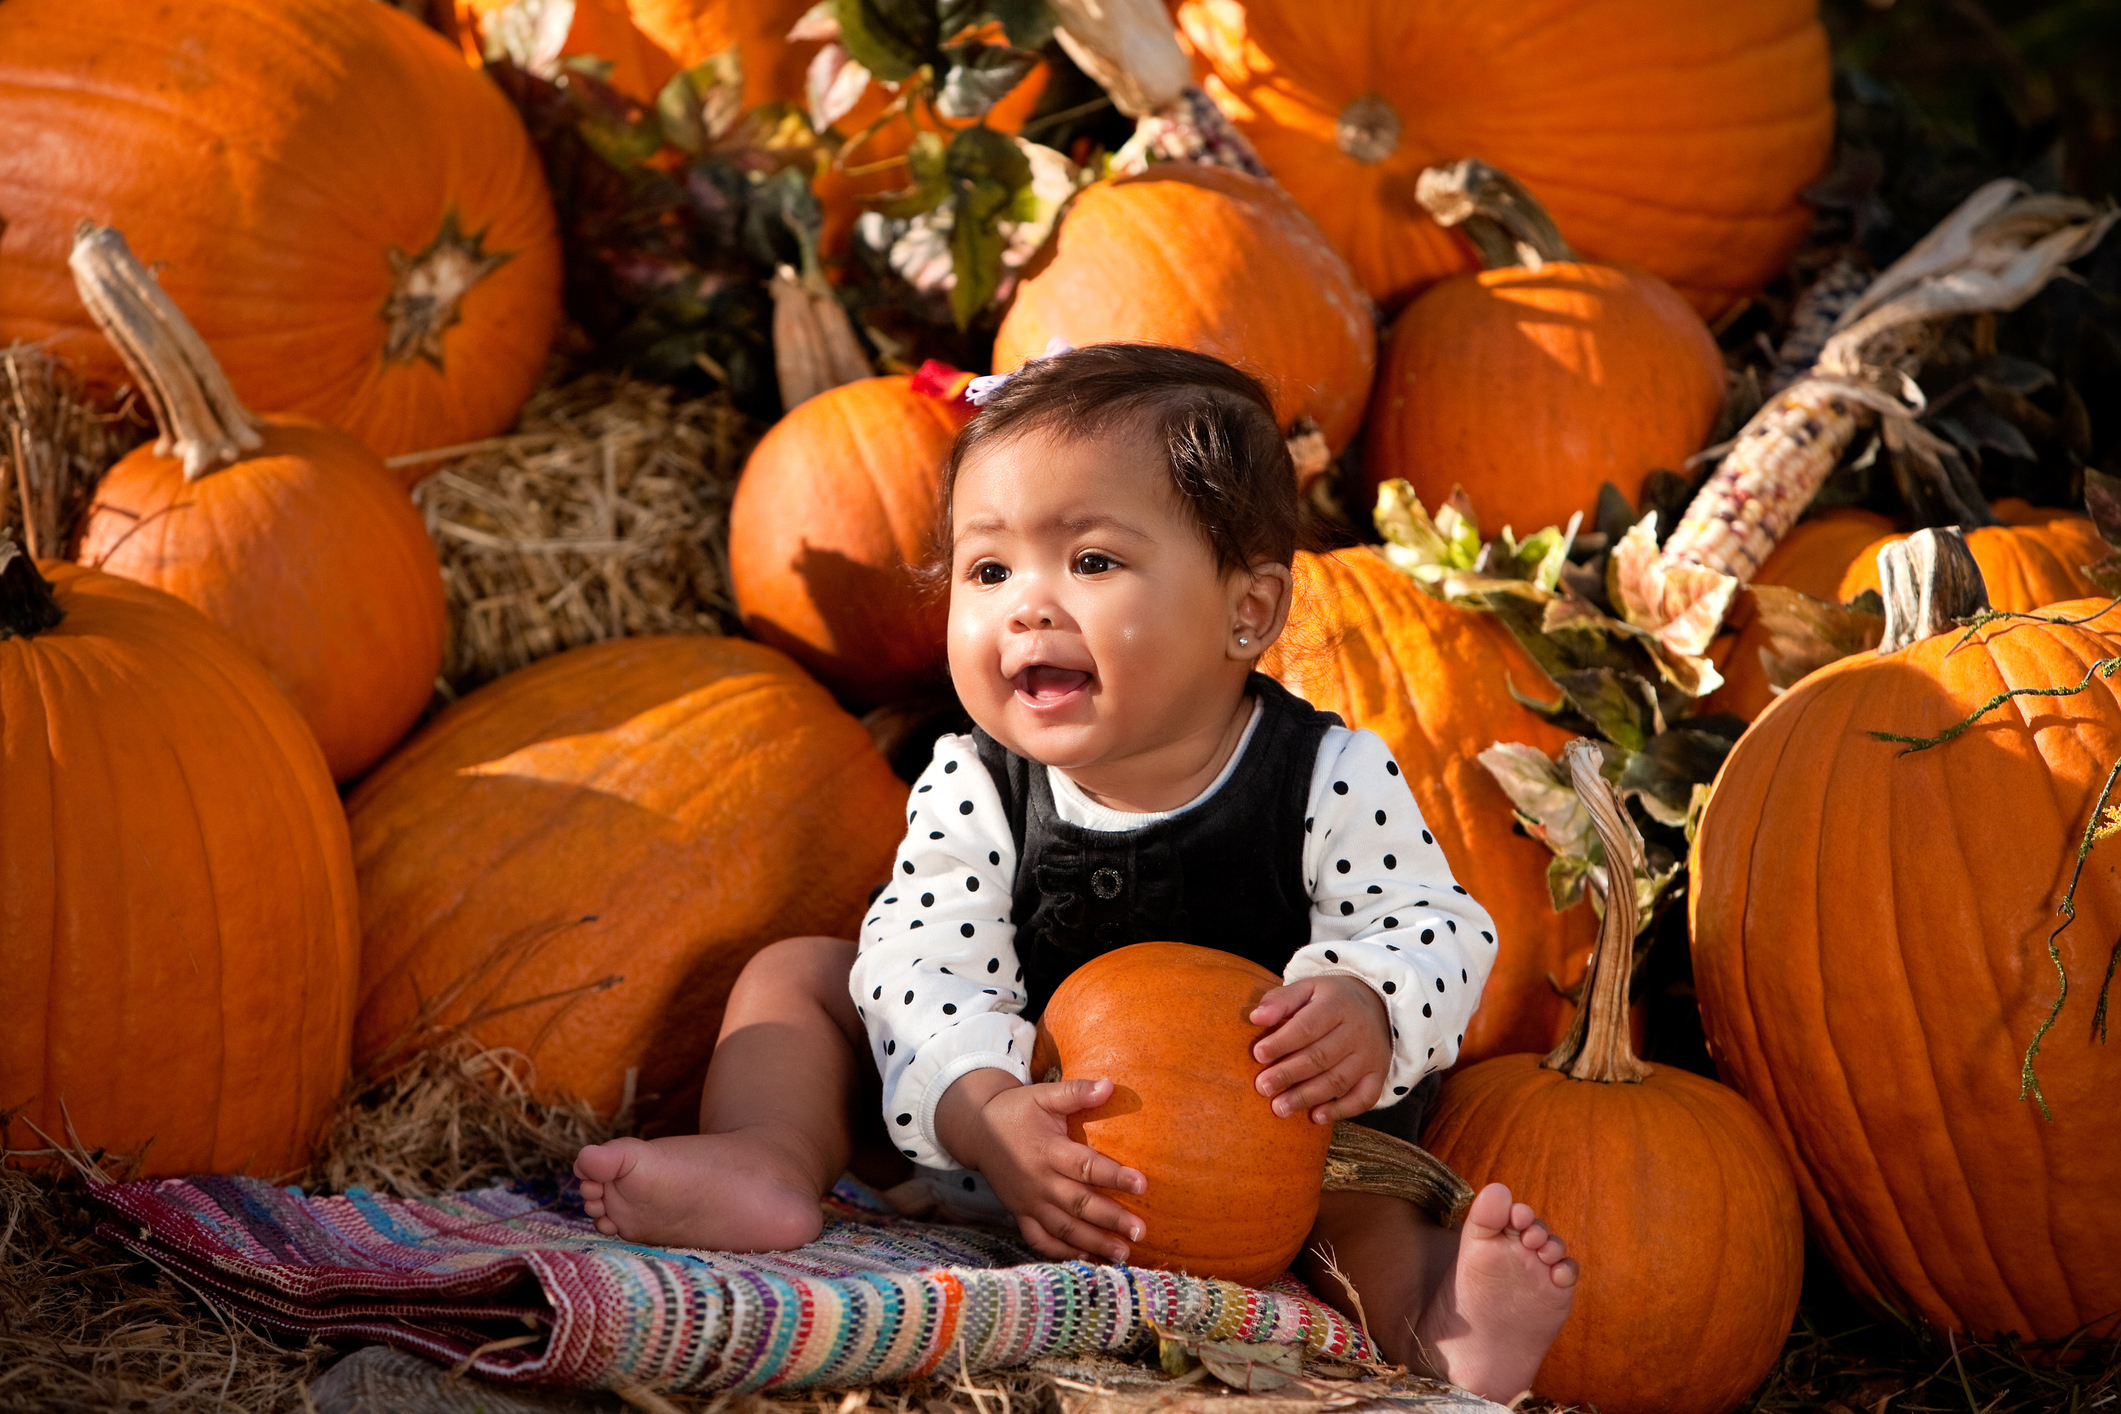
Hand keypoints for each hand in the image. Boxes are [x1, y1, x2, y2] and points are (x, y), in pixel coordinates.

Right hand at [935, 1069, 1148, 1261]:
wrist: (976, 1130)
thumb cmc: (1017, 1111)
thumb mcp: (1044, 1095)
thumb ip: (1076, 1091)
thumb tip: (1110, 1085)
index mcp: (1048, 1151)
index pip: (1086, 1167)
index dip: (1114, 1176)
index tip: (1142, 1185)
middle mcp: (1039, 1181)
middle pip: (1079, 1204)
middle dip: (1111, 1219)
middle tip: (1140, 1232)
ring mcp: (1028, 1202)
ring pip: (1064, 1228)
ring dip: (1094, 1243)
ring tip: (1123, 1253)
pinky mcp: (1020, 1213)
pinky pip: (1040, 1239)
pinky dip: (1061, 1253)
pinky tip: (1086, 1258)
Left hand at [1249, 975, 1391, 1123]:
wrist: (1377, 1006)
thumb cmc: (1330, 1000)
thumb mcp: (1307, 988)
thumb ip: (1280, 1000)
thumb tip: (1256, 1018)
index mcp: (1338, 1005)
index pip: (1307, 1027)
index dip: (1282, 1042)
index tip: (1258, 1055)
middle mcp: (1357, 1031)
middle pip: (1320, 1057)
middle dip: (1288, 1074)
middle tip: (1263, 1087)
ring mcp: (1370, 1055)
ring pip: (1337, 1081)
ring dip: (1306, 1097)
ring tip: (1279, 1107)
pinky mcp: (1378, 1075)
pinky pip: (1363, 1098)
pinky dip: (1340, 1110)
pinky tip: (1316, 1117)